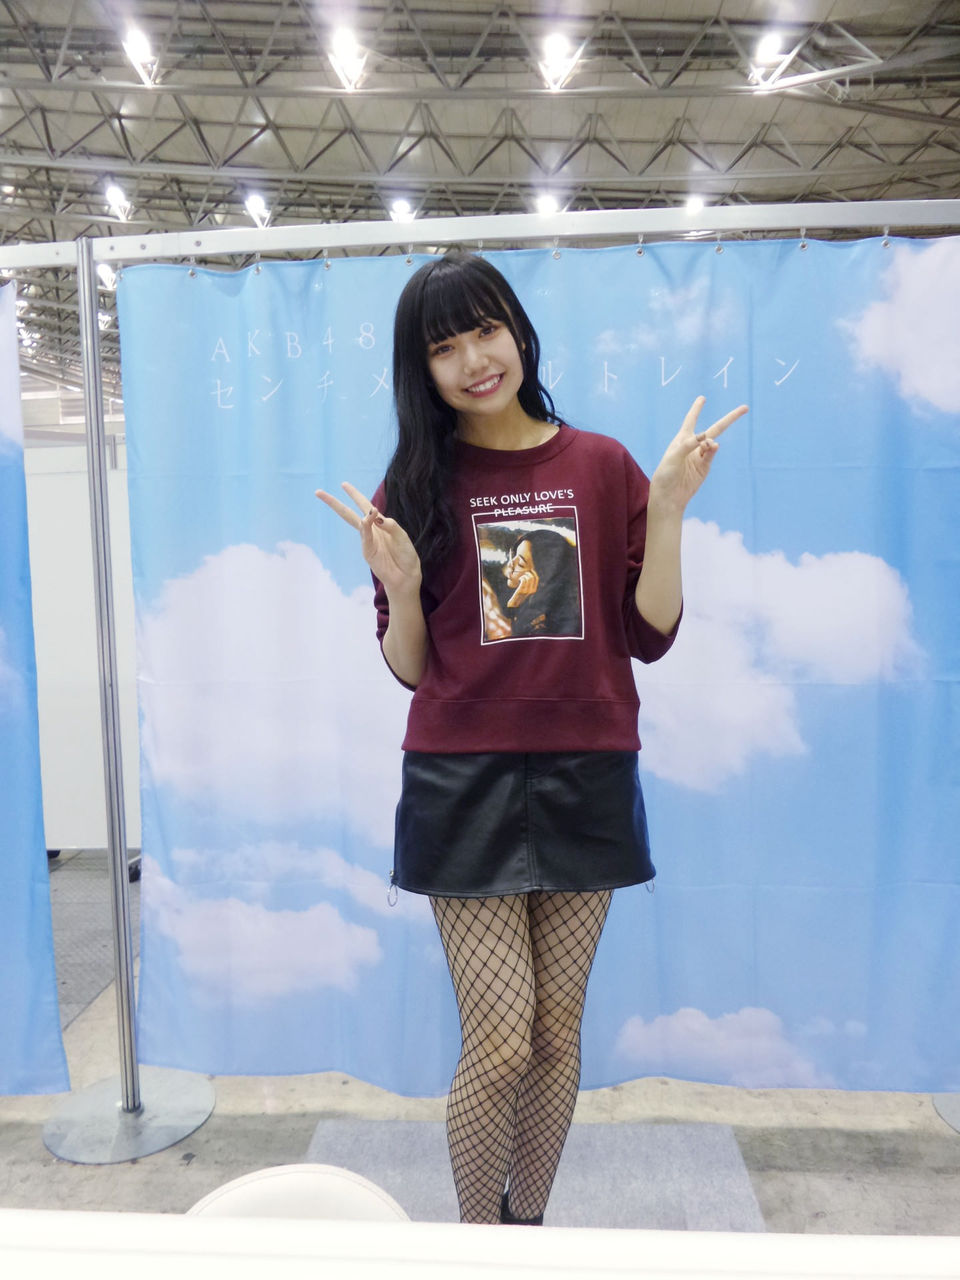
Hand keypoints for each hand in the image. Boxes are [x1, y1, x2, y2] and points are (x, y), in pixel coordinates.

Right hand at [315, 482, 421, 595]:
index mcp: (380, 525)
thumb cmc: (406, 556)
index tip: (343, 484)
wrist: (406, 577)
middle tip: (319, 492)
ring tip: (352, 496)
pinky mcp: (368, 552)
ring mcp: (368, 542)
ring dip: (350, 510)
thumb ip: (391, 525)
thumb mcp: (402, 537)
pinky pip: (365, 537)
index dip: (355, 495)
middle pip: (349, 514)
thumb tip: (375, 514)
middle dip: (334, 503)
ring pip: (356, 523)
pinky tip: (367, 518)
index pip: (365, 506)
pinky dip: (366, 527)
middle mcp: (371, 531)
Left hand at [506, 570, 538, 608]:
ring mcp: (526, 591)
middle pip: (532, 577)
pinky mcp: (521, 591)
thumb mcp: (525, 590)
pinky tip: (519, 579)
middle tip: (522, 574)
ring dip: (523, 576)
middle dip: (527, 573)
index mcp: (534, 589)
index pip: (536, 578)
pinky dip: (521, 578)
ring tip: (520, 578)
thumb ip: (528, 584)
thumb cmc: (519, 595)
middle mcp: (531, 590)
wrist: (514, 604)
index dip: (533, 572)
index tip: (528, 570)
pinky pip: (523, 580)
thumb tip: (530, 574)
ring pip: (528, 578)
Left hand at [648, 397, 747, 514]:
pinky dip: (713, 450)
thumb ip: (688, 445)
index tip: (702, 398)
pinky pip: (711, 456)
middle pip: (714, 429)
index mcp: (682, 439)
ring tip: (708, 444)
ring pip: (713, 443)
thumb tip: (705, 438)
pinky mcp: (705, 468)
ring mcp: (701, 457)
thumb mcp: (673, 457)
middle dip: (729, 419)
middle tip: (745, 408)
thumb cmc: (665, 474)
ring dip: (712, 442)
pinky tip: (711, 446)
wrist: (669, 496)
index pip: (691, 420)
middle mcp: (693, 446)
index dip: (697, 409)